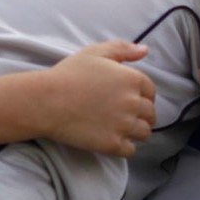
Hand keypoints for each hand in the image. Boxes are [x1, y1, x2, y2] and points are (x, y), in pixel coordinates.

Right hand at [40, 40, 156, 157]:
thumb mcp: (95, 52)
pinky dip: (124, 147)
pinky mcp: (113, 144)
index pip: (150, 92)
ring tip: (121, 129)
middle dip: (142, 115)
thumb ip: (122, 49)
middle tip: (126, 116)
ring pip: (144, 133)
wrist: (48, 101)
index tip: (131, 100)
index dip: (143, 96)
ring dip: (136, 132)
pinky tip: (113, 140)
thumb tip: (145, 50)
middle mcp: (133, 103)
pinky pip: (130, 150)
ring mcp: (124, 125)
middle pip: (150, 114)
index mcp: (132, 79)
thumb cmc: (69, 74)